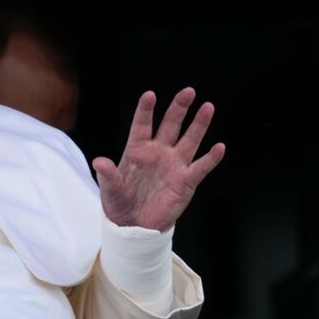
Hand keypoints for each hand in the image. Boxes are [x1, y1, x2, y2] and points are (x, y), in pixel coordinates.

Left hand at [92, 87, 224, 231]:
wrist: (134, 226)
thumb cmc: (119, 204)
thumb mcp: (110, 190)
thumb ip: (107, 175)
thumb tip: (99, 162)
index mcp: (137, 149)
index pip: (142, 124)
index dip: (145, 110)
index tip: (149, 95)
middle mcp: (158, 152)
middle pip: (170, 125)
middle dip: (179, 108)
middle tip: (188, 92)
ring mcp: (174, 165)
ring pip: (189, 140)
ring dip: (199, 124)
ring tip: (208, 107)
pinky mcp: (186, 181)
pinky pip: (200, 167)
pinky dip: (210, 158)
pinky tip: (219, 147)